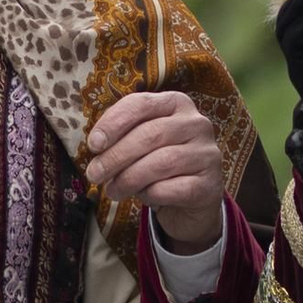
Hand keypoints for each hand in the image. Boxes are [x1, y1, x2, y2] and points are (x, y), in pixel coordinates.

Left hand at [85, 90, 224, 252]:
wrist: (190, 199)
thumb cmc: (158, 163)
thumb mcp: (140, 143)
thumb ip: (121, 137)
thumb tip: (97, 146)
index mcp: (176, 103)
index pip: (141, 104)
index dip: (113, 123)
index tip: (93, 145)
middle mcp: (197, 123)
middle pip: (150, 134)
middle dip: (116, 156)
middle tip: (94, 174)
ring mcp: (207, 153)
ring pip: (161, 162)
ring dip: (128, 178)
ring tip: (112, 190)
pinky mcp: (210, 184)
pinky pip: (173, 188)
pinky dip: (151, 194)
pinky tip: (143, 197)